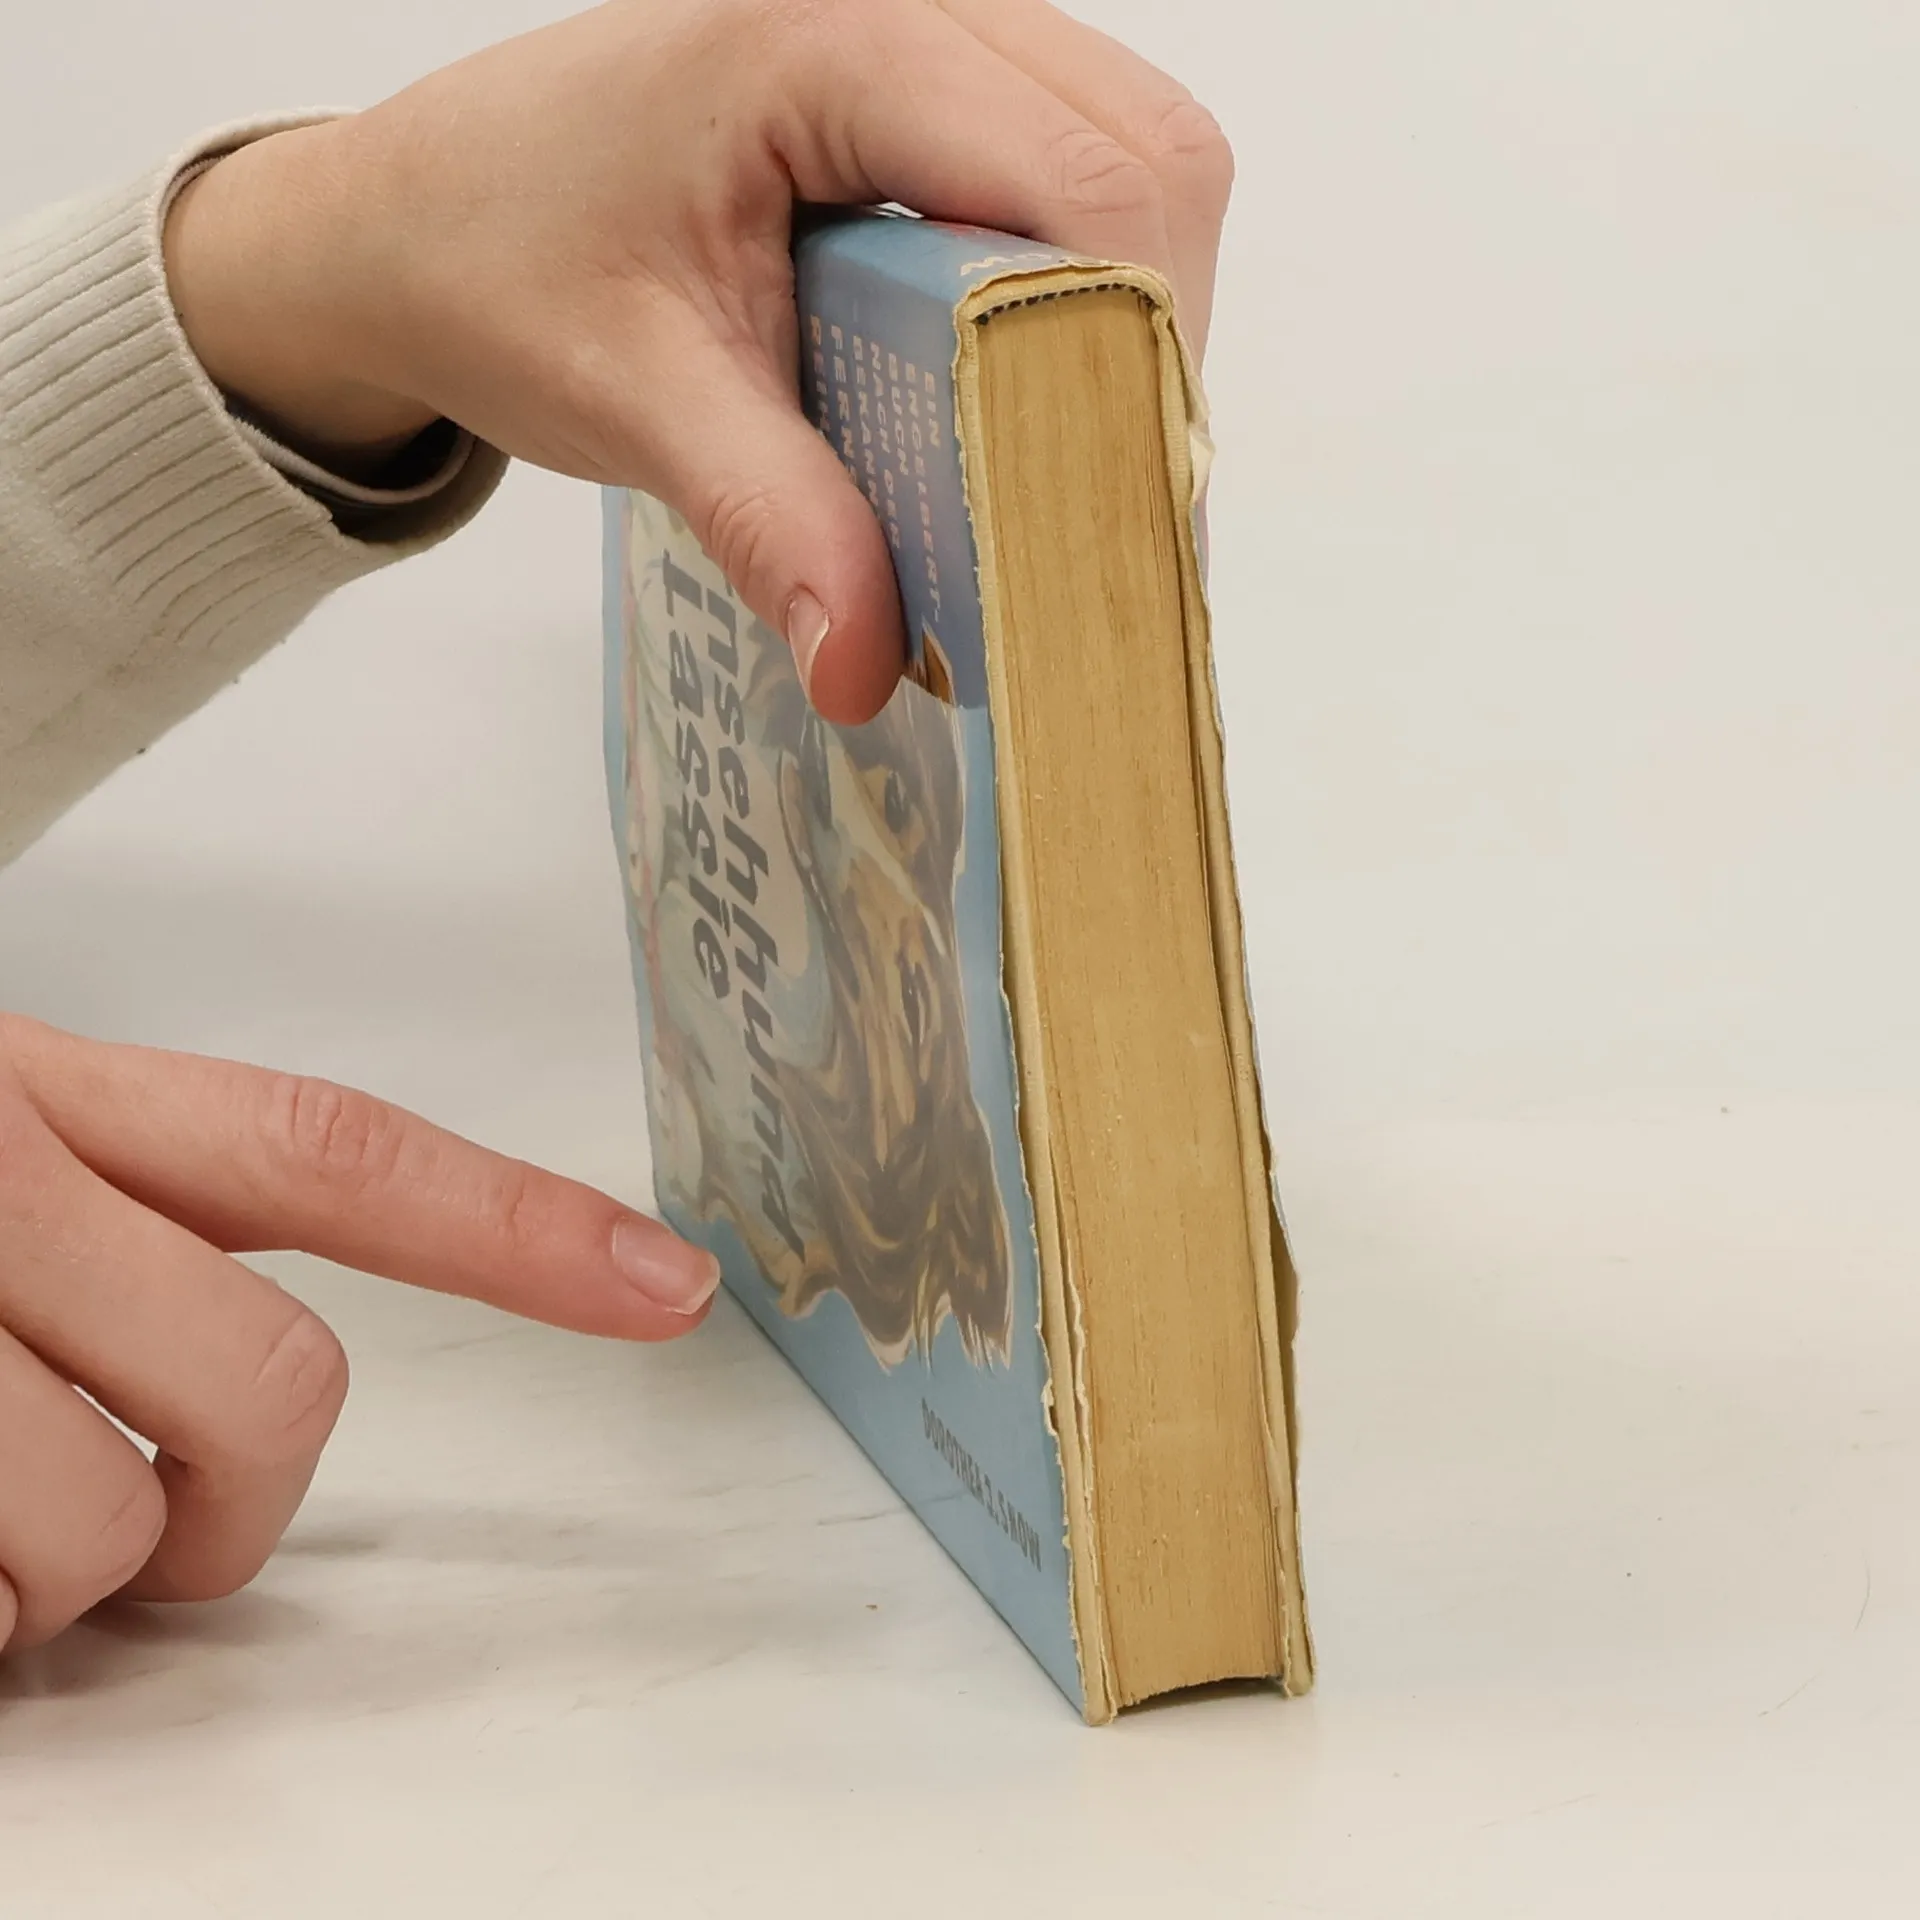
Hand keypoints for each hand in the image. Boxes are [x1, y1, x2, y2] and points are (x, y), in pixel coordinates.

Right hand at [0, 1014, 715, 1653]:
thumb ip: (125, 1223)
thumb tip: (251, 1367)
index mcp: (57, 1102)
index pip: (331, 1151)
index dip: (518, 1224)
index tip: (667, 1281)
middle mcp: (1, 1180)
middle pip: (273, 1379)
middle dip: (239, 1504)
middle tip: (158, 1522)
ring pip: (110, 1528)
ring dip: (66, 1576)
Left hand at [161, 0, 1232, 722]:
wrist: (411, 224)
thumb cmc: (495, 267)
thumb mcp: (632, 400)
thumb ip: (769, 522)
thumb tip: (870, 666)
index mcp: (830, 39)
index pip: (1088, 178)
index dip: (1134, 350)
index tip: (1112, 508)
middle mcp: (903, 5)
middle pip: (1151, 154)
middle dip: (1150, 338)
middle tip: (1088, 494)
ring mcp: (927, 36)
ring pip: (1135, 156)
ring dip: (1126, 315)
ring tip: (1056, 456)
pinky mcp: (928, 95)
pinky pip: (1073, 171)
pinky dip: (1082, 289)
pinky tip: (1021, 392)